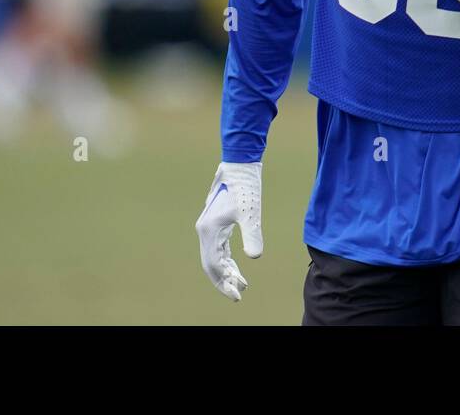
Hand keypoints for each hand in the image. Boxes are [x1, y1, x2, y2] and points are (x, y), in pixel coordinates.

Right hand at [195, 161, 262, 300]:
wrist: (240, 165)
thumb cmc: (245, 187)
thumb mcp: (250, 213)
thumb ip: (252, 235)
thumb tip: (254, 257)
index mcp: (208, 230)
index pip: (213, 265)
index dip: (224, 282)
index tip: (237, 295)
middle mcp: (205, 230)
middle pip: (211, 264)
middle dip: (224, 281)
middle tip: (239, 295)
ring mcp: (210, 227)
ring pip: (215, 257)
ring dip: (227, 271)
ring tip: (242, 284)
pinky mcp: (218, 223)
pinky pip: (219, 248)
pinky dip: (228, 260)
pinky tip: (237, 267)